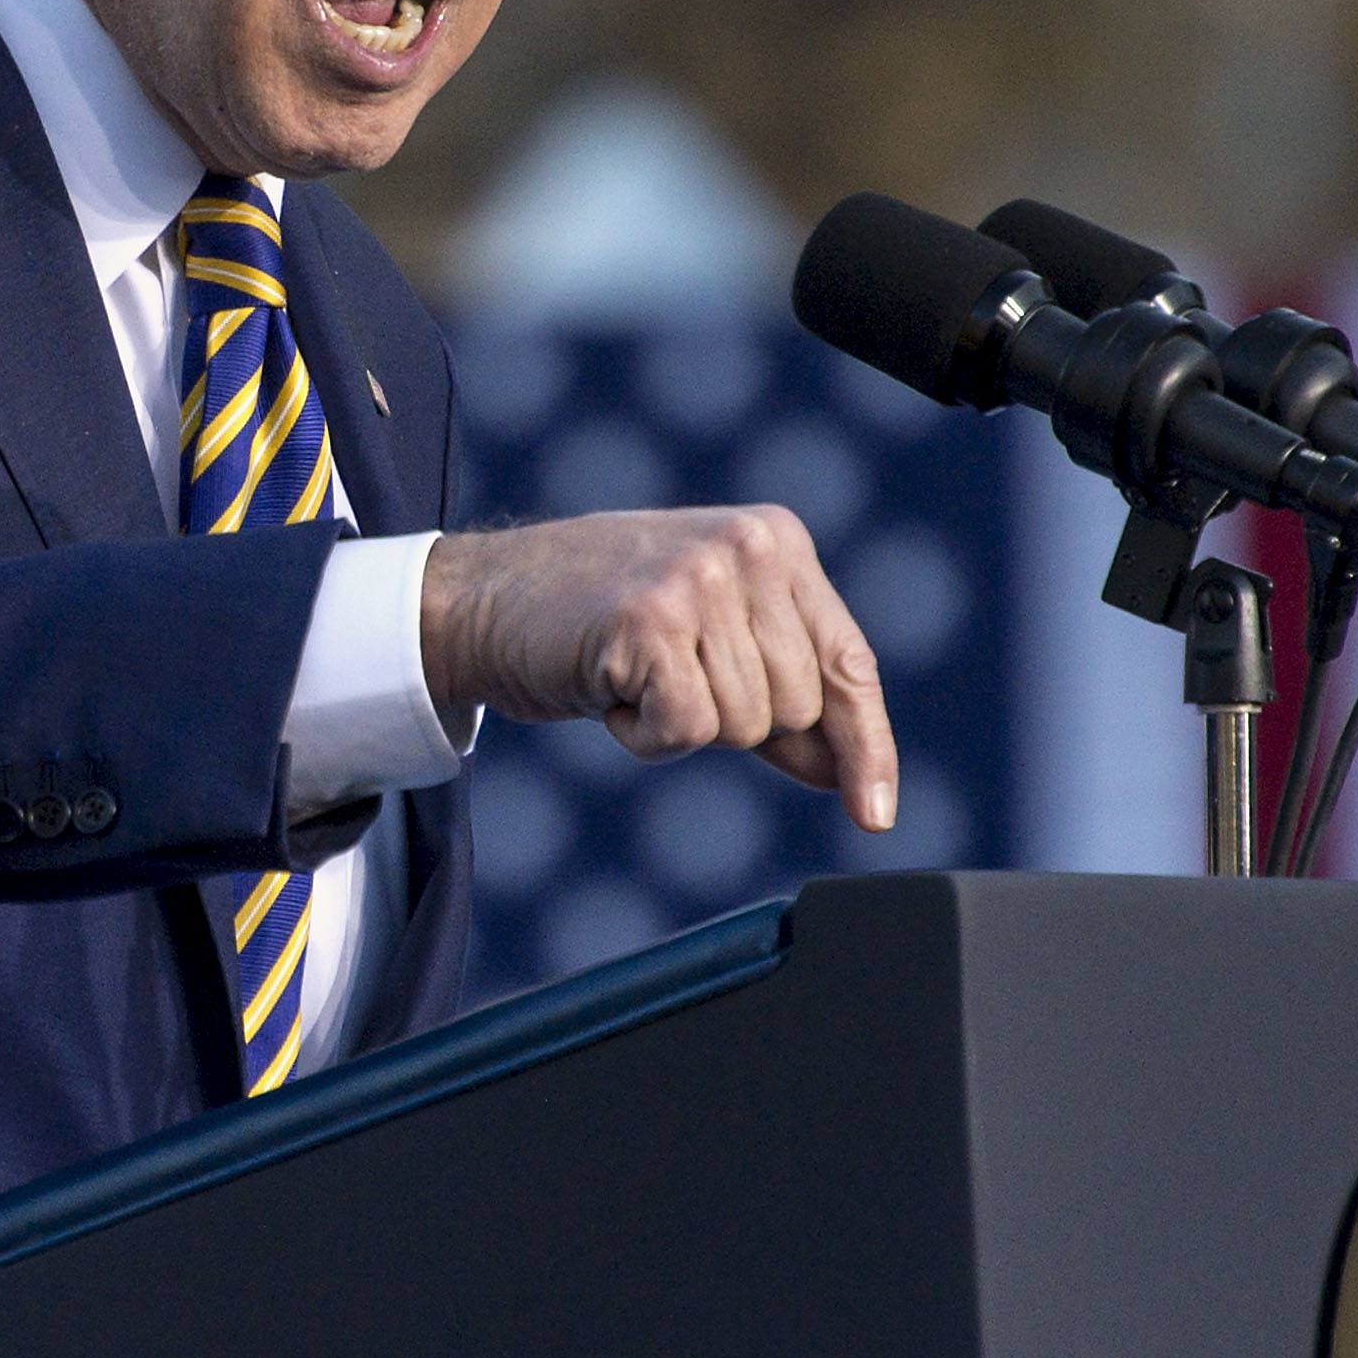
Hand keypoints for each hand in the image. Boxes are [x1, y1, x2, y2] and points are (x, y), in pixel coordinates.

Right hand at [420, 508, 898, 831]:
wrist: (483, 597)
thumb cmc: (595, 620)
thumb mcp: (707, 635)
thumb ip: (778, 692)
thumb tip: (845, 775)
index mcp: (777, 542)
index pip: (849, 662)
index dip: (866, 746)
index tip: (873, 815)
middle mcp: (751, 548)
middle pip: (796, 708)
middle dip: (733, 721)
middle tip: (664, 677)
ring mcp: (702, 580)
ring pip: (745, 725)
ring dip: (681, 724)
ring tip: (631, 673)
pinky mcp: (653, 622)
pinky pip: (689, 731)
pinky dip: (646, 734)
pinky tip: (609, 686)